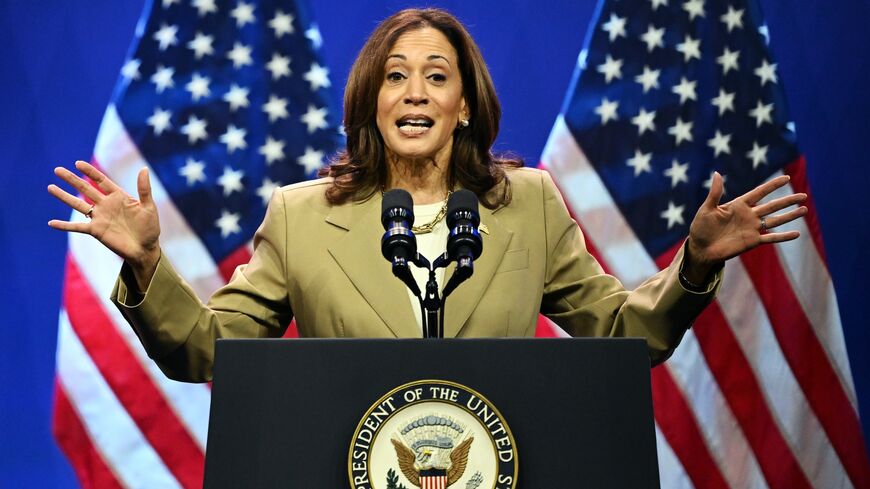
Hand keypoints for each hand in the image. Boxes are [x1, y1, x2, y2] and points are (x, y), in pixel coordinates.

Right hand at [48, 161, 160, 284]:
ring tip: (50, 187)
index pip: (101, 180)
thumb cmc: (150, 228)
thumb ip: (144, 189)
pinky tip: (51, 223)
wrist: (145, 249)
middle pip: (85, 189)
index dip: (90, 171)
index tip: (78, 163)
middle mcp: (106, 205)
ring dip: (64, 196)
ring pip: (78, 204)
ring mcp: (99, 217)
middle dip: (72, 179)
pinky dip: (65, 225)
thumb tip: (144, 168)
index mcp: (119, 196)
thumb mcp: (148, 207)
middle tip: (57, 170)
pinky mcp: (96, 231)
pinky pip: (77, 227)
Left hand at [684, 172, 806, 281]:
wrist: (700, 249)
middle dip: (788, 200)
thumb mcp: (706, 208)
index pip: (759, 192)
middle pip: (772, 205)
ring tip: (804, 209)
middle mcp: (749, 215)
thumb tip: (717, 173)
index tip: (786, 178)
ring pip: (775, 220)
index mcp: (738, 205)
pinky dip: (783, 236)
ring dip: (790, 216)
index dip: (772, 186)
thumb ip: (715, 193)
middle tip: (804, 195)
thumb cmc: (701, 228)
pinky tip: (797, 234)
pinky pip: (771, 238)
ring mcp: (752, 228)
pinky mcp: (752, 241)